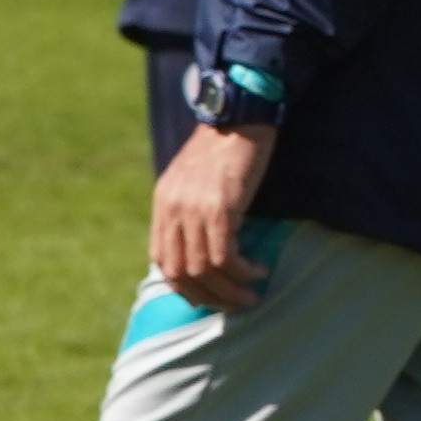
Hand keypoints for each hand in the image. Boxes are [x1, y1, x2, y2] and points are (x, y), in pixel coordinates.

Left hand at [149, 118, 274, 311]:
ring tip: (251, 295)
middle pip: (180, 272)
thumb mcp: (194, 179)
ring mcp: (194, 210)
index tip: (207, 296)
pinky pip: (225, 256)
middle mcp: (173, 209)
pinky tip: (259, 271)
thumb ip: (189, 209)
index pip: (162, 260)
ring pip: (204, 269)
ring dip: (229, 290)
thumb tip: (201, 245)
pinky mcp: (220, 208)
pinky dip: (242, 272)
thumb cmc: (224, 146)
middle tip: (233, 304)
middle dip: (207, 296)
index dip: (183, 286)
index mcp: (163, 204)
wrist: (239, 116)